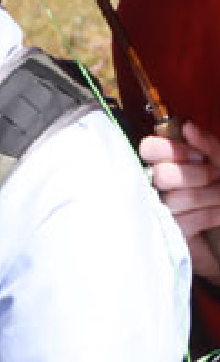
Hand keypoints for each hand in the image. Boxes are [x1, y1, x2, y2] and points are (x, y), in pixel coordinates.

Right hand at [140, 122, 219, 282]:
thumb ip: (209, 145)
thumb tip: (188, 128)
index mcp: (165, 161)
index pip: (149, 149)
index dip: (172, 151)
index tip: (196, 156)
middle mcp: (155, 183)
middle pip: (163, 175)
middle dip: (197, 176)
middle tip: (216, 176)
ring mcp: (159, 209)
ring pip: (177, 198)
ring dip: (210, 195)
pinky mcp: (168, 233)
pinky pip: (185, 221)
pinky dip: (210, 214)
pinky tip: (219, 212)